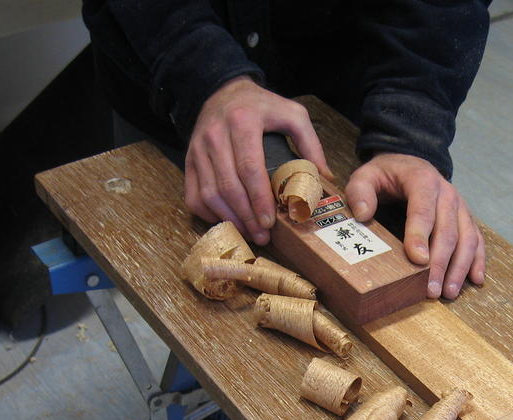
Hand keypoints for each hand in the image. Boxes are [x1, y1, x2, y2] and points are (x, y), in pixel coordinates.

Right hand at [185, 77, 332, 243]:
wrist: (224, 91)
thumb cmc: (262, 107)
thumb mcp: (292, 114)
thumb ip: (310, 143)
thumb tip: (323, 178)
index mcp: (243, 122)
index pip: (249, 168)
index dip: (259, 198)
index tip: (270, 221)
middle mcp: (215, 134)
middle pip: (228, 186)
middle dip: (246, 216)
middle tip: (262, 235)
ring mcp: (198, 148)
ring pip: (208, 193)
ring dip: (229, 218)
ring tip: (249, 233)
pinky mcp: (189, 160)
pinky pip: (193, 194)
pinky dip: (208, 213)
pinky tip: (228, 221)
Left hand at [345, 153, 484, 299]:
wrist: (410, 163)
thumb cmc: (387, 175)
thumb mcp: (366, 175)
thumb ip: (360, 191)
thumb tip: (363, 214)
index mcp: (422, 181)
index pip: (423, 210)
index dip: (420, 235)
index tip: (417, 260)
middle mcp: (446, 194)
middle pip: (447, 231)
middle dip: (440, 263)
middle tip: (431, 290)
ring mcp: (459, 207)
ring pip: (467, 238)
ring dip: (460, 267)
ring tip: (449, 292)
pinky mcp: (465, 218)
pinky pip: (477, 239)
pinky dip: (477, 260)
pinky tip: (475, 280)